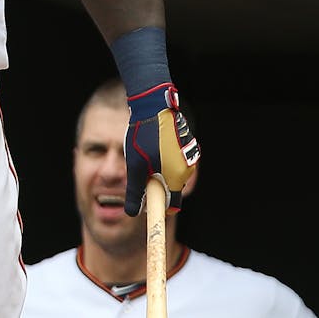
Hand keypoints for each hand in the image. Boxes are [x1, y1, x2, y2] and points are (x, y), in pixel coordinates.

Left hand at [123, 83, 199, 216]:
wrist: (153, 105)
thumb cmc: (144, 136)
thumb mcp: (134, 166)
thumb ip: (134, 191)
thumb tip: (131, 212)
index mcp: (176, 177)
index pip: (171, 205)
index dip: (157, 207)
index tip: (145, 206)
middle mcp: (187, 169)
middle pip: (170, 188)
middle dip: (154, 184)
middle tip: (138, 170)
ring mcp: (188, 155)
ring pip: (170, 171)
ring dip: (156, 169)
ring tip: (142, 152)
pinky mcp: (185, 144)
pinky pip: (173, 158)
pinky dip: (161, 157)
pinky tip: (150, 142)